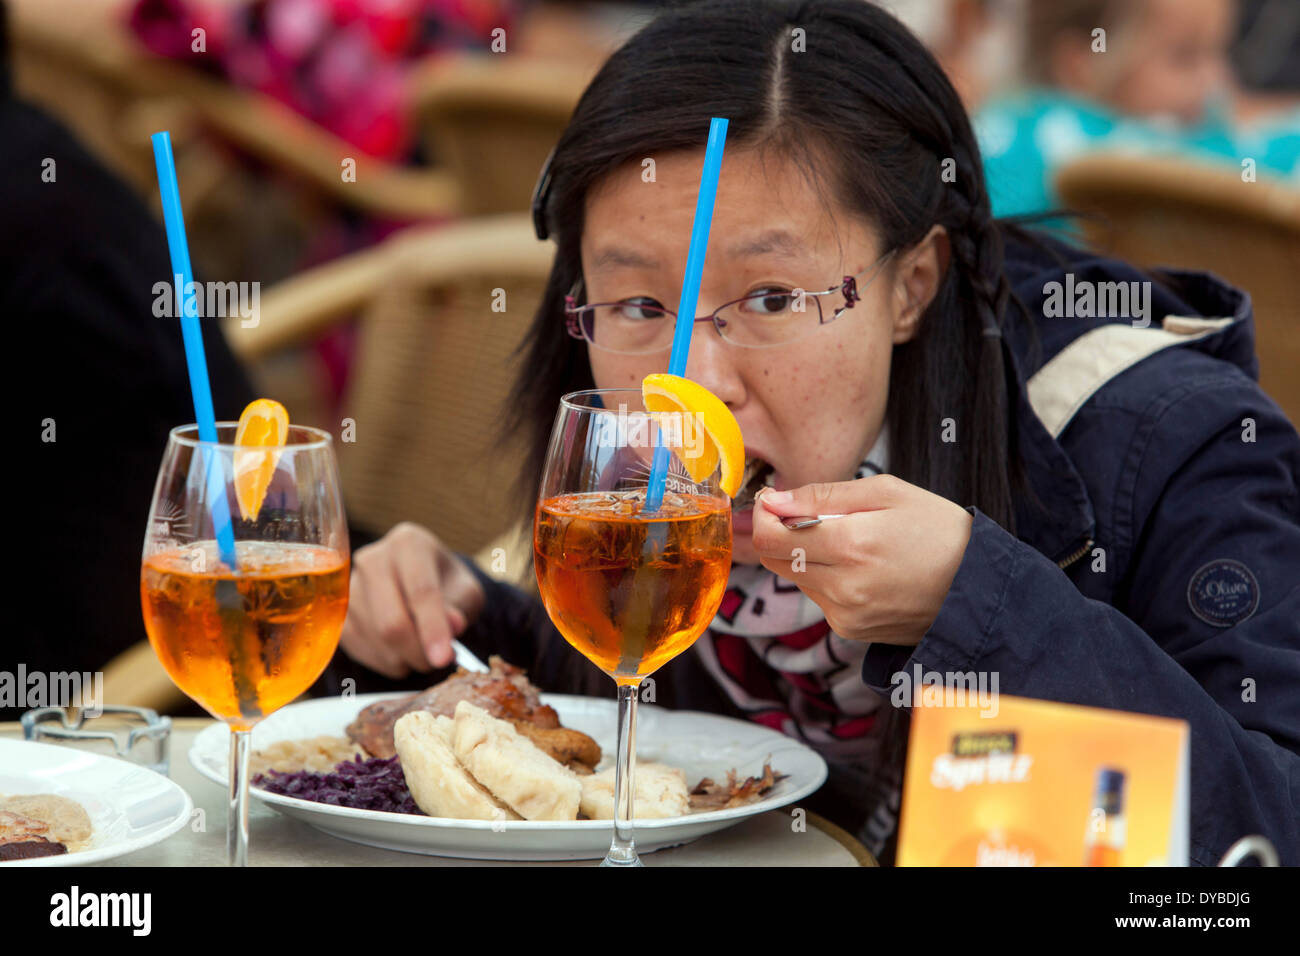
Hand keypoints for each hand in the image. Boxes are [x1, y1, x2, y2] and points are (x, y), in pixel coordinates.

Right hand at [340, 522, 485, 677]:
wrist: (418, 586)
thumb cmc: (446, 587)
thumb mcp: (465, 592)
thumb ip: (461, 607)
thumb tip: (452, 625)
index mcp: (409, 543)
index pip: (421, 590)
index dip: (433, 628)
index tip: (444, 658)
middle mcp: (373, 558)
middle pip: (391, 620)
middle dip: (417, 651)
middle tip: (436, 662)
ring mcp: (348, 584)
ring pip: (375, 638)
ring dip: (402, 658)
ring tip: (420, 653)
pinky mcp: (335, 611)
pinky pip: (356, 646)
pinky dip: (381, 661)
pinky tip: (398, 655)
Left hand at [751, 475, 972, 645]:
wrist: (979, 587)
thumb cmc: (938, 530)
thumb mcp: (886, 492)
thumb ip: (822, 495)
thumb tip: (774, 500)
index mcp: (851, 545)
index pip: (770, 538)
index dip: (762, 516)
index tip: (774, 502)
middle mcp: (842, 587)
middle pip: (774, 560)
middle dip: (778, 534)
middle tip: (806, 515)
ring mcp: (845, 614)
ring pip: (794, 578)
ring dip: (804, 556)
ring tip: (848, 541)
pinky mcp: (850, 630)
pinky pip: (818, 597)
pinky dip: (825, 577)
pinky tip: (859, 566)